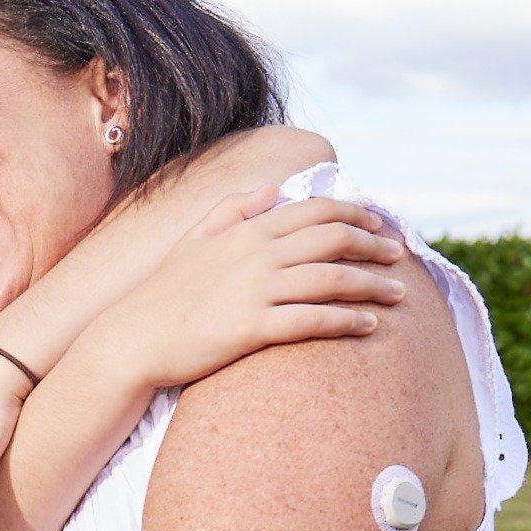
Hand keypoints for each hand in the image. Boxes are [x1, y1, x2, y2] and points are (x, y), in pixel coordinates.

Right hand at [117, 186, 408, 389]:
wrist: (131, 339)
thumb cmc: (163, 293)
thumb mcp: (194, 239)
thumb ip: (233, 210)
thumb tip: (270, 191)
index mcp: (246, 231)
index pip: (316, 210)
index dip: (356, 215)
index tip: (380, 226)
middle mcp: (255, 255)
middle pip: (333, 240)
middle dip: (374, 245)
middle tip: (399, 256)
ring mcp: (254, 291)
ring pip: (331, 279)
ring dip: (372, 284)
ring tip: (399, 294)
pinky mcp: (251, 329)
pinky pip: (312, 320)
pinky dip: (347, 320)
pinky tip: (370, 325)